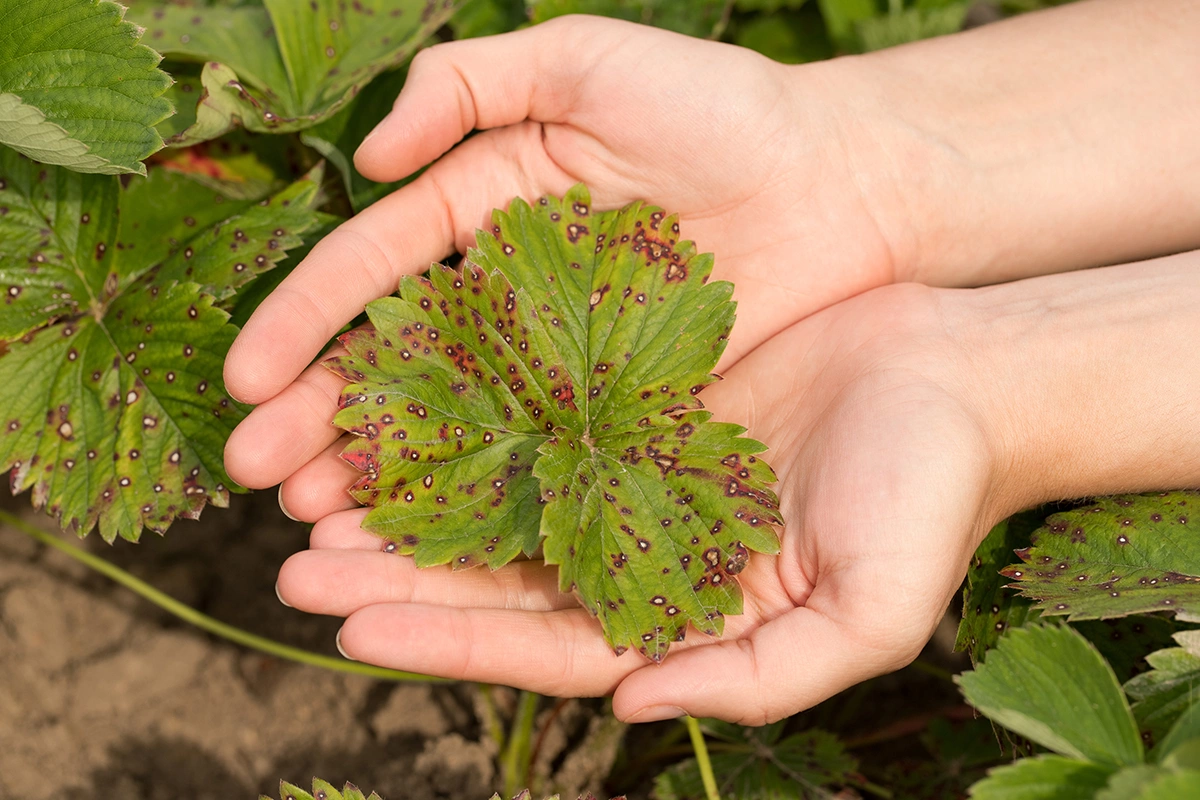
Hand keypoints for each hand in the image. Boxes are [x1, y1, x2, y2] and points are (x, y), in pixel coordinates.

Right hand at [222, 15, 912, 500]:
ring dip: (381, 464)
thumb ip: (473, 83)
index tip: (248, 379)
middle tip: (256, 474)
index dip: (307, 319)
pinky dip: (480, 489)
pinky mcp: (618, 405)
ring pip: (453, 416)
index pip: (375, 267)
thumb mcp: (589, 62)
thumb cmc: (726, 110)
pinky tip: (427, 530)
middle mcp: (509, 288)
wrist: (847, 185)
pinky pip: (536, 451)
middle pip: (396, 356)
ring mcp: (562, 355)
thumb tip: (370, 151)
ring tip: (314, 517)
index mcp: (486, 206)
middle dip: (320, 412)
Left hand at [274, 282, 1008, 723]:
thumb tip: (630, 709)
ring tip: (316, 494)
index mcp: (682, 616)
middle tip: (296, 561)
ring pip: (502, 496)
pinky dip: (472, 417)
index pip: (543, 645)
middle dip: (398, 577)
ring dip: (414, 502)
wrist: (960, 372)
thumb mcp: (867, 612)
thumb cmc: (930, 494)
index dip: (447, 642)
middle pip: (499, 577)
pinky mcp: (638, 395)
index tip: (349, 626)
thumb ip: (759, 680)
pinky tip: (405, 404)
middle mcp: (644, 549)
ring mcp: (634, 469)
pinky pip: (539, 410)